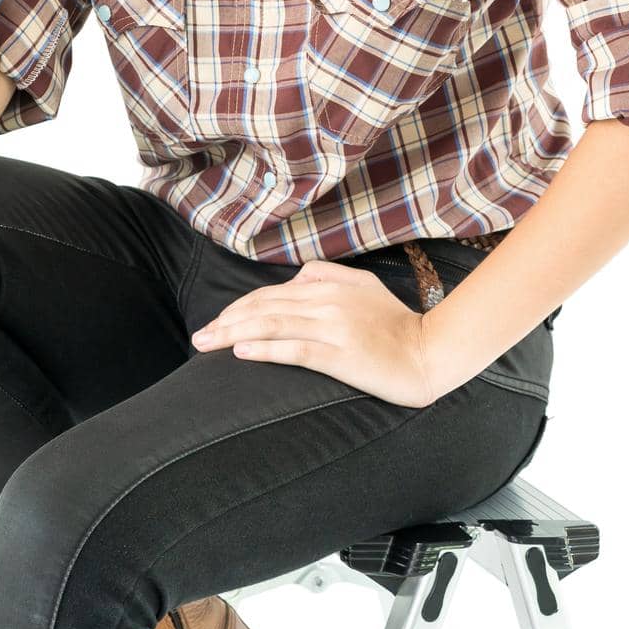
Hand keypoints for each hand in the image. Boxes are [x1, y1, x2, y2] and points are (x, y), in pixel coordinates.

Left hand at [190, 259, 436, 407]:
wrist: (429, 352)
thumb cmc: (395, 324)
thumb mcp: (363, 285)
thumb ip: (328, 275)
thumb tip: (296, 277)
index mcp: (328, 285)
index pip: (271, 294)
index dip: (238, 307)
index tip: (216, 322)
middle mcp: (326, 301)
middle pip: (264, 307)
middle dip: (226, 321)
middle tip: (199, 337)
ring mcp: (333, 327)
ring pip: (272, 325)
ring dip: (233, 333)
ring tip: (207, 344)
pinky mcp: (341, 354)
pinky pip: (295, 349)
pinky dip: (265, 348)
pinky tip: (241, 351)